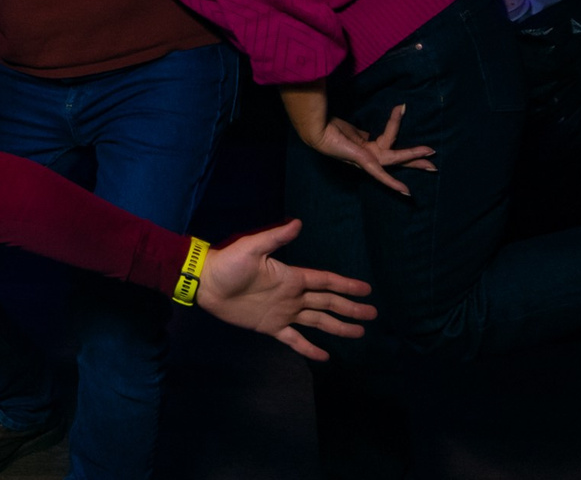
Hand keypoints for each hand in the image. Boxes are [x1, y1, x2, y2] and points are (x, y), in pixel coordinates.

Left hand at [196, 220, 376, 360]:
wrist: (208, 284)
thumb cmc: (229, 263)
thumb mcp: (252, 247)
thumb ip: (276, 237)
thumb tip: (299, 223)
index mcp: (291, 276)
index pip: (325, 281)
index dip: (346, 285)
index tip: (366, 289)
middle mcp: (292, 295)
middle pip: (328, 302)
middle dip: (350, 308)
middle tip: (373, 314)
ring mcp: (284, 312)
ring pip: (318, 321)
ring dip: (338, 327)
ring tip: (359, 333)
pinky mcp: (271, 327)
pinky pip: (295, 339)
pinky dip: (310, 348)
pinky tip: (325, 356)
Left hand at [310, 104, 436, 196]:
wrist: (317, 128)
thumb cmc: (332, 127)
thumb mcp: (353, 132)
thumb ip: (364, 135)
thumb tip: (371, 135)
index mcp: (367, 150)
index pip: (390, 150)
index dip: (402, 151)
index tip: (418, 151)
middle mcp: (369, 158)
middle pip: (397, 159)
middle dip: (416, 160)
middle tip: (434, 165)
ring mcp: (367, 161)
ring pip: (395, 158)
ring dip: (413, 154)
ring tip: (430, 150)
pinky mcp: (364, 161)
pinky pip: (380, 173)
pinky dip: (393, 183)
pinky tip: (406, 192)